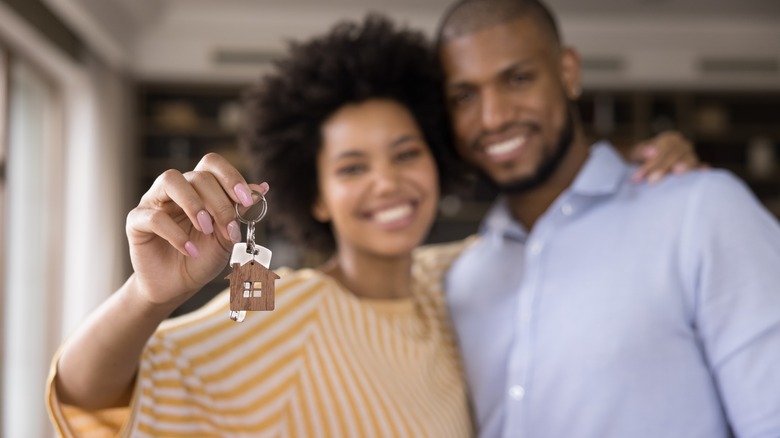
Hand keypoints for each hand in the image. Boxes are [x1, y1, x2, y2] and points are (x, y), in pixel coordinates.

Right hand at [125, 153, 267, 307]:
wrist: (178, 286)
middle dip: (219, 202)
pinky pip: (154, 217)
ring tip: (206, 229)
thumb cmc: (203, 257)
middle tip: (227, 227)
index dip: (231, 176)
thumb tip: (262, 186)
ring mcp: (154, 201)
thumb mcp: (227, 236)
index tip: (246, 200)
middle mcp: (176, 189)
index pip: (212, 163)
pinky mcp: (137, 222)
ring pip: (170, 180)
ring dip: (194, 204)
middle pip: (197, 175)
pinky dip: (176, 234)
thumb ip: (239, 211)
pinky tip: (190, 251)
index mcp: (198, 187)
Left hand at [629, 131, 705, 183]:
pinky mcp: (696, 168)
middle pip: (675, 154)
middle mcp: (683, 145)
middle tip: (651, 181)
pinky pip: (699, 168)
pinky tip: (703, 173)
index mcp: (670, 138)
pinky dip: (701, 169)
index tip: (639, 176)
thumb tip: (650, 152)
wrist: (648, 165)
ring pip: (689, 159)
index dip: (651, 161)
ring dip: (683, 166)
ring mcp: (691, 156)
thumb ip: (641, 151)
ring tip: (677, 173)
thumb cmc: (643, 158)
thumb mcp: (637, 153)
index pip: (663, 147)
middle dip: (662, 167)